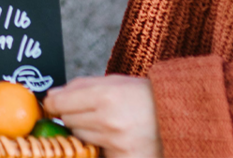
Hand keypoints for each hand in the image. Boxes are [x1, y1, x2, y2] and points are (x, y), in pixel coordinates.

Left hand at [42, 75, 159, 157]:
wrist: (182, 116)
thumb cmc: (145, 97)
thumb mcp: (115, 82)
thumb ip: (80, 87)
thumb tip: (51, 97)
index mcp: (105, 96)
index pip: (60, 104)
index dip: (54, 104)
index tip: (55, 105)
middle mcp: (109, 121)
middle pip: (69, 122)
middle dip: (75, 116)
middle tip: (96, 112)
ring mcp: (116, 144)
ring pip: (81, 138)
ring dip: (89, 132)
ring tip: (111, 124)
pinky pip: (97, 152)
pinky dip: (102, 147)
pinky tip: (117, 138)